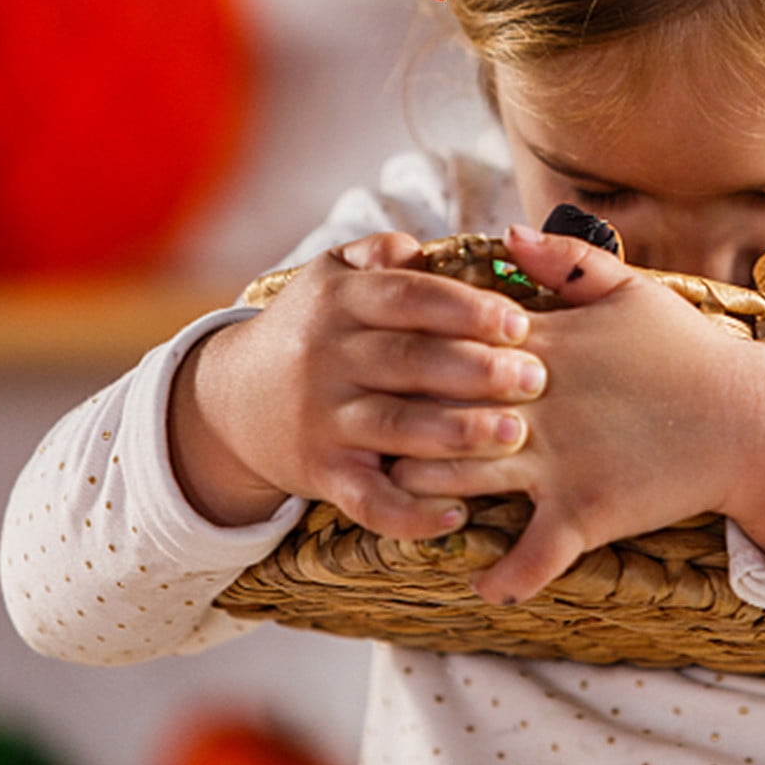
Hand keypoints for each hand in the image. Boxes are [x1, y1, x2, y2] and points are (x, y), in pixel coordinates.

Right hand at [167, 232, 545, 537]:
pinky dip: (410, 514)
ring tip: (514, 433)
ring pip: (394, 427)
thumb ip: (379, 254)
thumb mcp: (331, 277)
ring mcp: (321, 419)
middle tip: (535, 378)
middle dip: (477, 370)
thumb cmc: (310, 330)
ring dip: (458, 433)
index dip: (466, 309)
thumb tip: (422, 248)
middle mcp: (325, 358)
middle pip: (408, 361)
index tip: (519, 323)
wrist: (229, 402)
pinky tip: (456, 516)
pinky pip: (367, 501)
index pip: (407, 297)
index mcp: (337, 301)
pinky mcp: (320, 474)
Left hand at [388, 224, 764, 604]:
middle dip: (393, 422)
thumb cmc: (688, 349)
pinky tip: (482, 584)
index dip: (407, 353)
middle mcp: (539, 406)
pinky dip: (503, 578)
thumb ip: (566, 259)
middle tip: (364, 433)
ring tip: (395, 498)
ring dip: (420, 492)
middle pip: (434, 412)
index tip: (378, 361)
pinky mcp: (585, 515)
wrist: (749, 416)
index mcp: (544, 346)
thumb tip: (507, 232)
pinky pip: (531, 559)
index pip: (450, 344)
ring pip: (458, 481)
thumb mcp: (631, 289)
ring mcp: (558, 463)